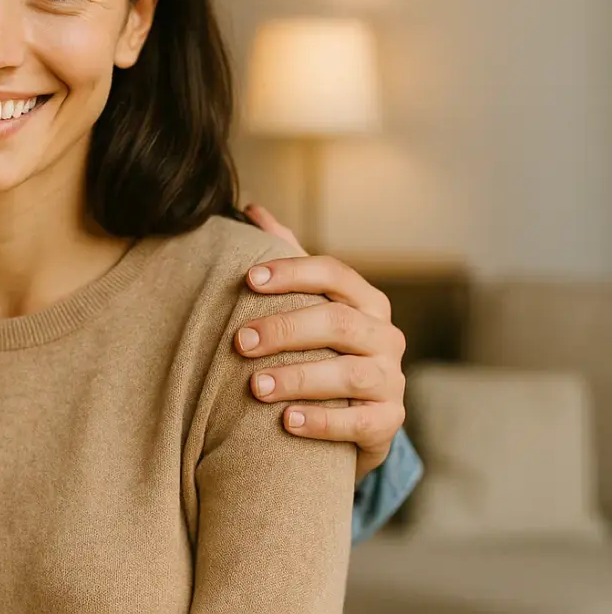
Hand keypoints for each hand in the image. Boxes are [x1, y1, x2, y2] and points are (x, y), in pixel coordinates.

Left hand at [235, 204, 407, 483]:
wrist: (351, 416)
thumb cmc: (318, 349)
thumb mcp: (305, 304)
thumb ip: (284, 258)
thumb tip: (251, 209)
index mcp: (364, 301)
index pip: (334, 273)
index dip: (292, 272)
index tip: (248, 280)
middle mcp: (384, 335)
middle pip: (338, 322)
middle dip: (285, 329)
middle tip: (240, 342)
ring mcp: (391, 379)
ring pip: (350, 374)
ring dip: (298, 378)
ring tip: (256, 386)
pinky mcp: (389, 421)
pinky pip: (361, 422)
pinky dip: (322, 421)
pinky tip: (286, 421)